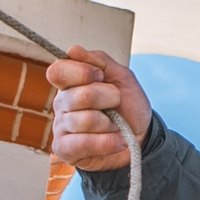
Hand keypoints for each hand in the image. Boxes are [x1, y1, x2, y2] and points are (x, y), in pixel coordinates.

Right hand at [47, 47, 152, 170]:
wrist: (141, 137)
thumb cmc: (128, 106)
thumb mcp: (122, 77)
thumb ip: (100, 61)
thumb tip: (72, 50)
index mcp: (70, 82)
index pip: (58, 71)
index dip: (83, 73)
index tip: (101, 77)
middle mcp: (61, 103)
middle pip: (81, 96)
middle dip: (109, 98)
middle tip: (115, 104)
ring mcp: (61, 127)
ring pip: (86, 120)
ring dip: (111, 123)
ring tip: (115, 125)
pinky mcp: (64, 149)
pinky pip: (84, 143)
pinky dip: (108, 142)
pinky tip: (118, 140)